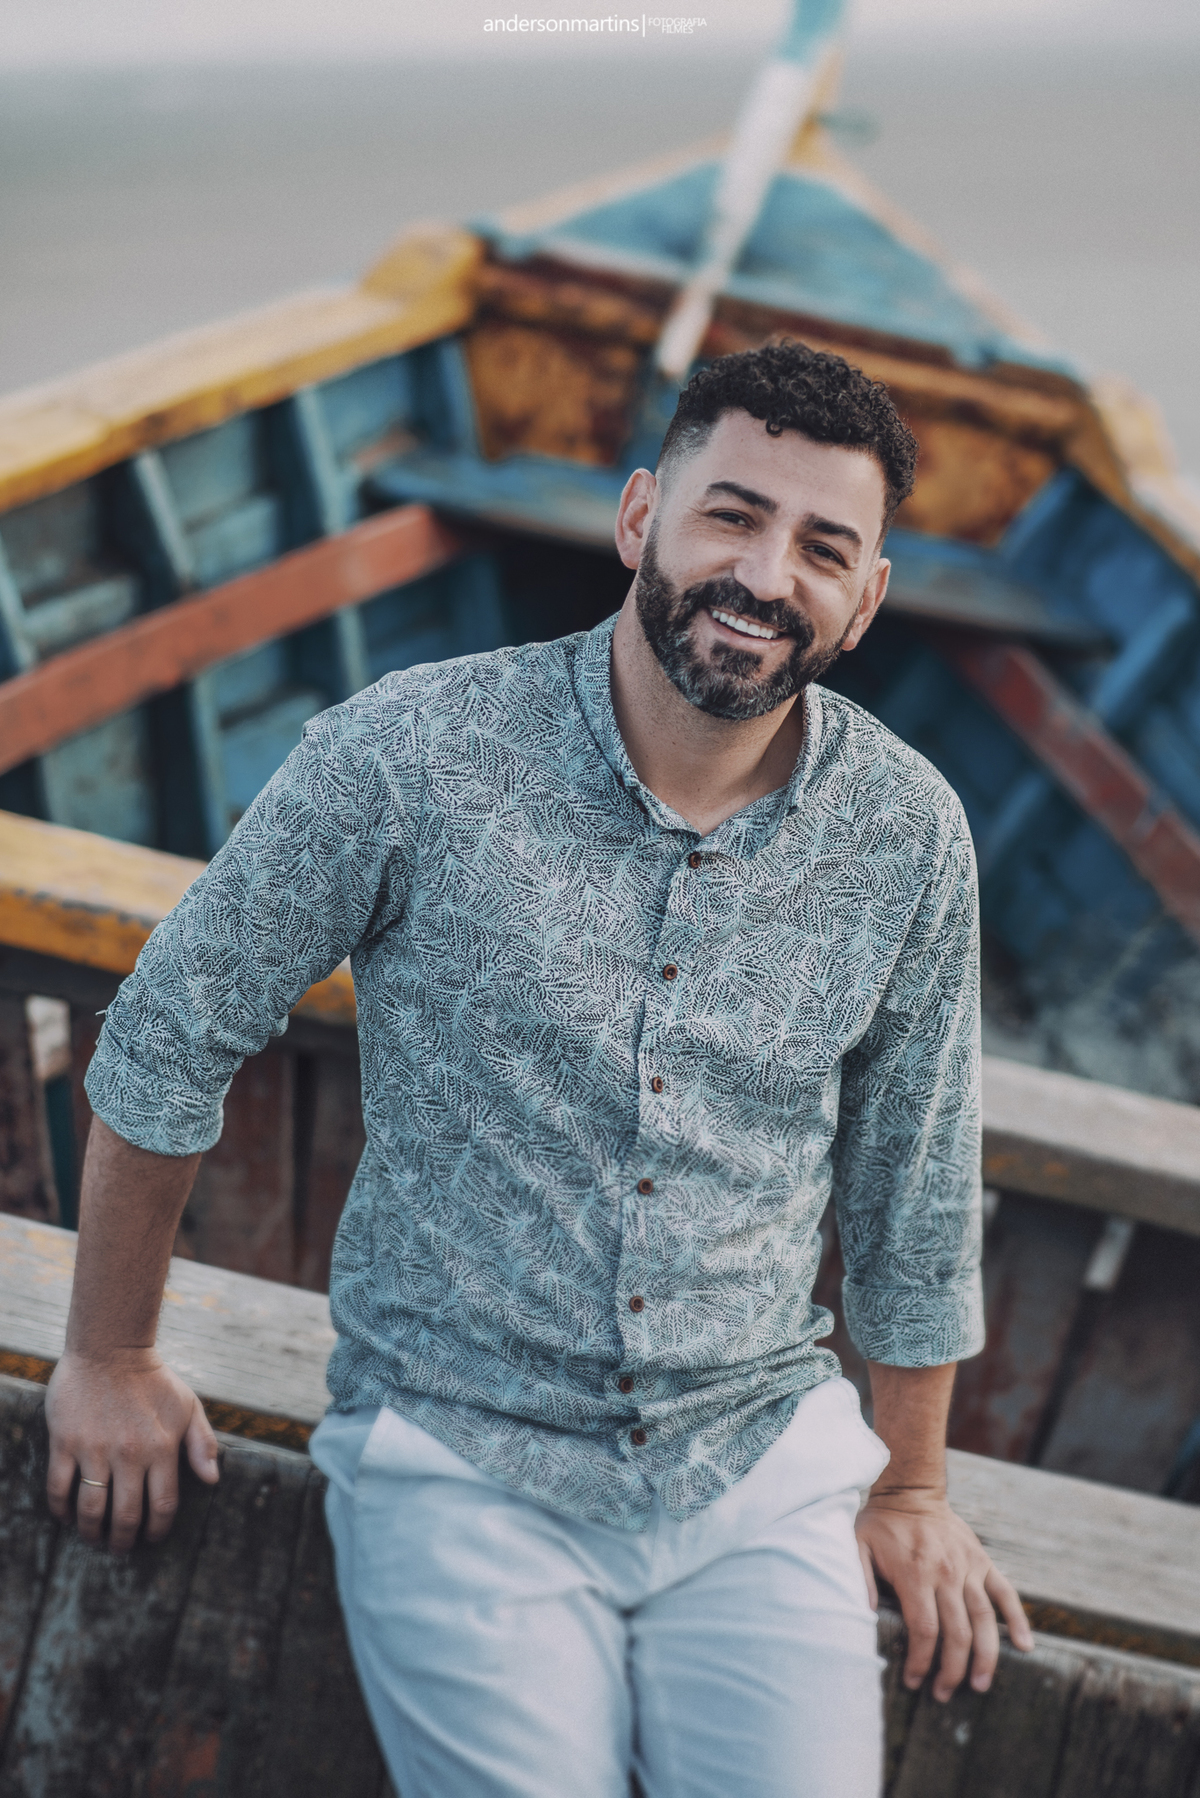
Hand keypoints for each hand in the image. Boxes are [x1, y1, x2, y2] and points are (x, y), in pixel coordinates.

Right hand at [45, 1348, 219, 1552]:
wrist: (110, 1349)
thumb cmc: (153, 1380)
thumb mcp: (188, 1407)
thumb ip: (202, 1444)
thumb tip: (212, 1480)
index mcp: (162, 1448)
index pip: (163, 1505)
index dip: (158, 1529)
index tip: (152, 1538)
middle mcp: (130, 1454)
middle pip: (126, 1515)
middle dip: (124, 1540)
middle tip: (120, 1548)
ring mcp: (95, 1449)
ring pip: (91, 1508)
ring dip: (92, 1532)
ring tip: (94, 1538)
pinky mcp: (66, 1442)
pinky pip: (60, 1487)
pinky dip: (61, 1510)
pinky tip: (67, 1516)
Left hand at [855, 1487, 1033, 1700]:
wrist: (912, 1490)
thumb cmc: (881, 1524)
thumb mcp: (858, 1546)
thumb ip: (858, 1579)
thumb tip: (862, 1617)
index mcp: (915, 1573)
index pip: (924, 1629)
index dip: (921, 1661)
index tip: (913, 1681)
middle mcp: (946, 1573)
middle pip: (956, 1632)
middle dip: (951, 1669)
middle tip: (944, 1694)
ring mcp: (969, 1567)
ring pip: (984, 1620)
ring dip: (985, 1656)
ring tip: (981, 1685)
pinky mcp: (983, 1561)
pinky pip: (1006, 1593)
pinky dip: (1018, 1619)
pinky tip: (1024, 1646)